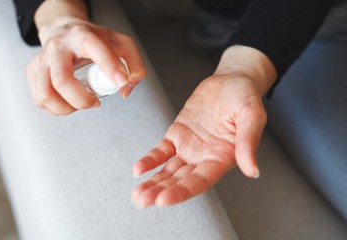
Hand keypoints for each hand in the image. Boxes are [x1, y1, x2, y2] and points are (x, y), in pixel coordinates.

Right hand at [26, 1, 145, 114]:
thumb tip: (125, 89)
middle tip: (95, 103)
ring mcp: (42, 59)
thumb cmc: (95, 41)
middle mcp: (58, 46)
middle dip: (82, 101)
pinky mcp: (33, 72)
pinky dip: (56, 109)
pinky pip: (40, 100)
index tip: (120, 82)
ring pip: (46, 95)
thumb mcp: (122, 45)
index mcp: (82, 36)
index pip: (93, 47)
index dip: (109, 66)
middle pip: (62, 80)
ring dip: (67, 108)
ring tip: (80, 103)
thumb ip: (135, 66)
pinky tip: (68, 103)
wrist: (65, 32)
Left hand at [131, 46, 276, 207]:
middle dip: (161, 191)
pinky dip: (150, 160)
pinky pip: (162, 151)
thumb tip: (253, 171)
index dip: (182, 191)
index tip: (164, 199)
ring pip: (168, 170)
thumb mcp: (251, 115)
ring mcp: (189, 148)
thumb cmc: (244, 98)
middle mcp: (204, 158)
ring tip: (137, 194)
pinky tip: (138, 170)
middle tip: (142, 200)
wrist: (231, 82)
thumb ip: (249, 142)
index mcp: (222, 158)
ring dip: (153, 182)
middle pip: (180, 180)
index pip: (200, 181)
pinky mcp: (177, 135)